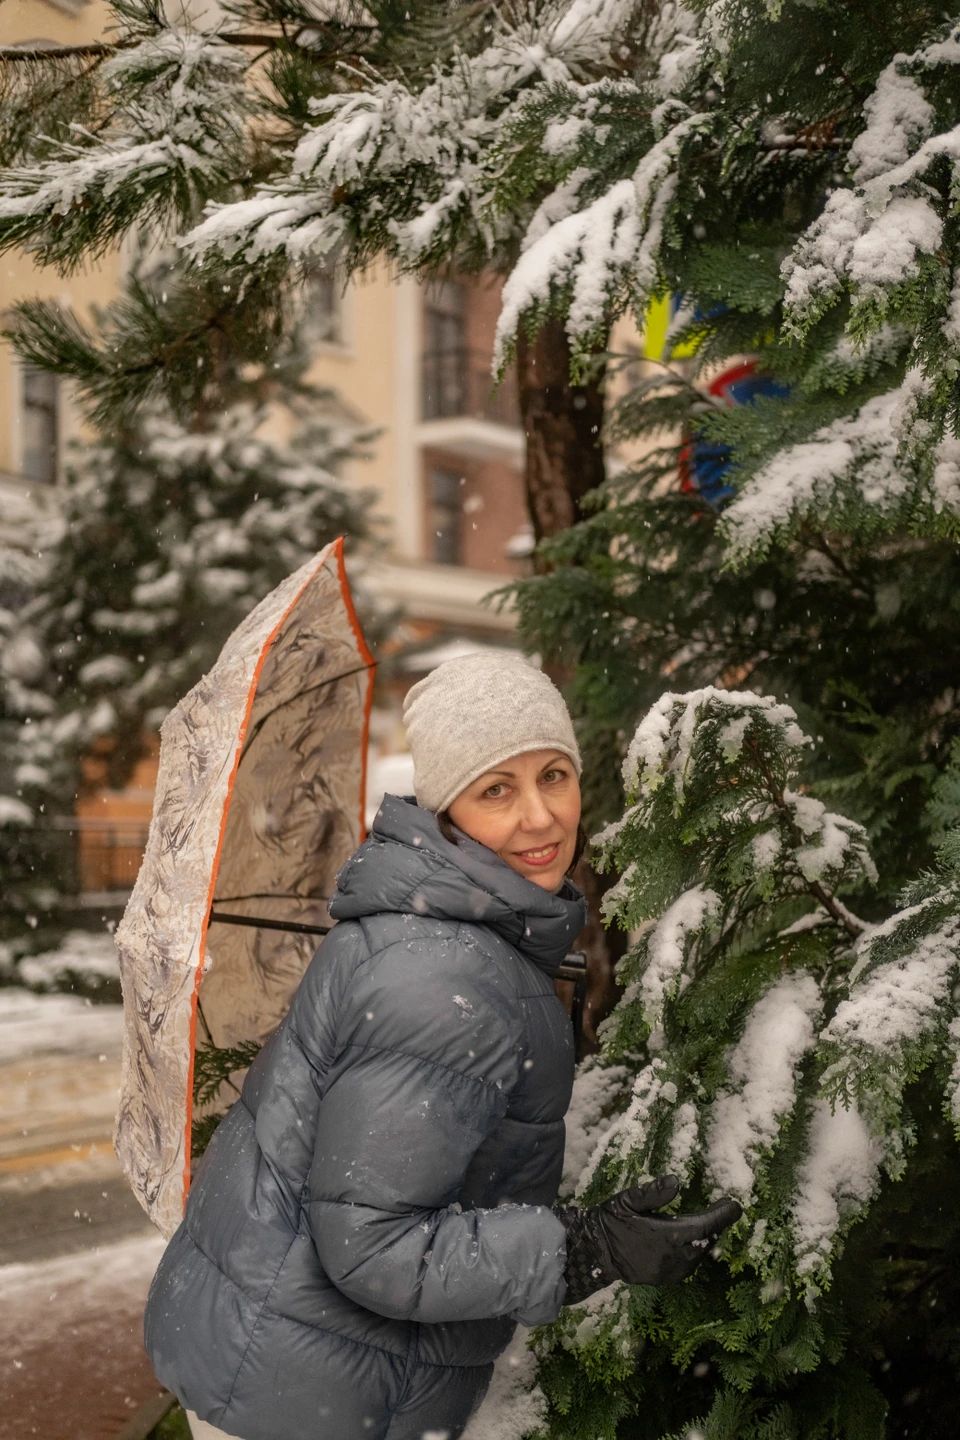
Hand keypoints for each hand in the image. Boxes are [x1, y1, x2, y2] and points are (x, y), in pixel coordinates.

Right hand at [558, 1175, 741, 1305]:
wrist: (595, 1253)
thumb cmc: (611, 1222)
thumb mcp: (628, 1200)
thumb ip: (653, 1192)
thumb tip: (678, 1181)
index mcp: (670, 1236)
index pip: (707, 1225)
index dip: (724, 1215)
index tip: (735, 1205)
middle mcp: (676, 1257)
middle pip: (707, 1239)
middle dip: (716, 1223)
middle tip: (724, 1208)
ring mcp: (672, 1271)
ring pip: (700, 1254)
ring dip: (706, 1237)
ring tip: (709, 1221)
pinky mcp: (666, 1278)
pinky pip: (690, 1265)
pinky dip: (696, 1251)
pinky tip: (692, 1240)